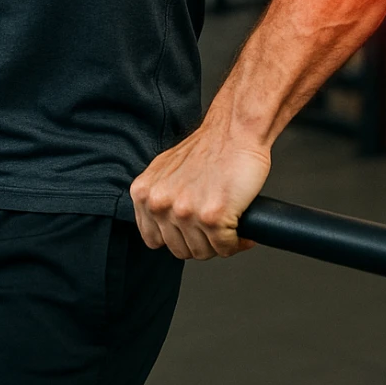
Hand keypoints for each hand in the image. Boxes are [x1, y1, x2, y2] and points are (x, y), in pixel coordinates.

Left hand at [129, 123, 270, 260]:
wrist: (235, 131)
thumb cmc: (209, 147)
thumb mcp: (167, 169)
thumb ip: (158, 195)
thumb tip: (162, 223)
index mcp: (144, 193)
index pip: (153, 239)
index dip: (176, 238)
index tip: (191, 232)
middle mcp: (160, 204)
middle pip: (179, 250)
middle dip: (200, 242)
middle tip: (214, 230)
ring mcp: (185, 212)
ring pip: (202, 252)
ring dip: (219, 244)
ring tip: (227, 228)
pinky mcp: (212, 218)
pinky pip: (225, 248)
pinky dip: (237, 243)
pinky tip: (241, 231)